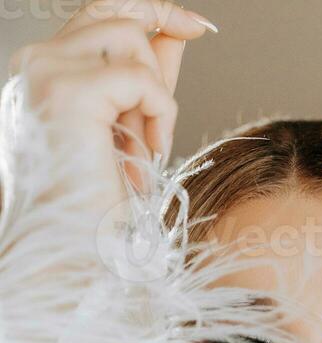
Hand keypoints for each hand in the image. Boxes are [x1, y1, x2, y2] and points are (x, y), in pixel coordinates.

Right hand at [7, 0, 212, 208]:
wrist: (71, 251)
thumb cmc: (94, 206)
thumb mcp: (127, 131)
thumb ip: (146, 79)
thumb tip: (178, 30)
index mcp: (42, 71)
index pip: (101, 11)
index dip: (151, 10)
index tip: (198, 27)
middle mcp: (34, 62)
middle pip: (122, 22)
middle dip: (154, 75)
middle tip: (149, 139)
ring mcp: (45, 71)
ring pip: (132, 41)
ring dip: (155, 100)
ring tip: (141, 154)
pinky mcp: (70, 91)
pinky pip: (141, 79)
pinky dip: (159, 116)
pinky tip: (146, 158)